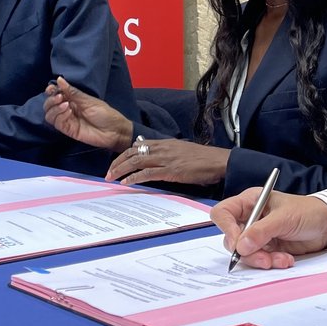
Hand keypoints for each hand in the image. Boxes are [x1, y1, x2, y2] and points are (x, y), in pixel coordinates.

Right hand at [44, 76, 133, 151]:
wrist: (114, 130)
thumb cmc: (105, 113)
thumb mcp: (89, 100)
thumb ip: (73, 92)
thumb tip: (60, 79)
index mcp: (73, 99)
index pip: (56, 94)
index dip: (51, 90)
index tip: (52, 88)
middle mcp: (67, 109)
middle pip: (49, 105)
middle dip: (51, 99)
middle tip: (60, 97)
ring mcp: (67, 120)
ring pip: (49, 114)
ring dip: (54, 108)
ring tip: (66, 104)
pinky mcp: (68, 130)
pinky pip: (57, 123)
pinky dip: (59, 116)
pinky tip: (68, 112)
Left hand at [106, 138, 229, 185]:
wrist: (218, 161)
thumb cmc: (203, 159)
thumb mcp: (182, 151)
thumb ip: (168, 153)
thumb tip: (156, 158)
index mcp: (165, 143)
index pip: (138, 145)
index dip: (124, 154)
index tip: (116, 163)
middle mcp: (163, 148)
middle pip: (133, 152)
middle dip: (117, 162)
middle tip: (108, 173)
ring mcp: (166, 159)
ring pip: (137, 161)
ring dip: (121, 169)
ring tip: (111, 177)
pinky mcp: (171, 170)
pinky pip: (148, 173)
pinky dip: (134, 177)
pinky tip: (126, 183)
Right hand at [210, 190, 326, 269]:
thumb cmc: (308, 212)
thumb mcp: (285, 218)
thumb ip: (262, 231)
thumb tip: (240, 246)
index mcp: (250, 202)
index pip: (223, 213)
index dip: (226, 229)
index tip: (237, 244)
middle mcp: (250, 218)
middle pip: (232, 238)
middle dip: (248, 252)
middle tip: (265, 259)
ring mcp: (258, 235)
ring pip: (245, 253)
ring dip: (262, 260)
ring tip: (282, 260)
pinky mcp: (267, 248)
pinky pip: (260, 260)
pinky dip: (272, 263)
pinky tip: (286, 260)